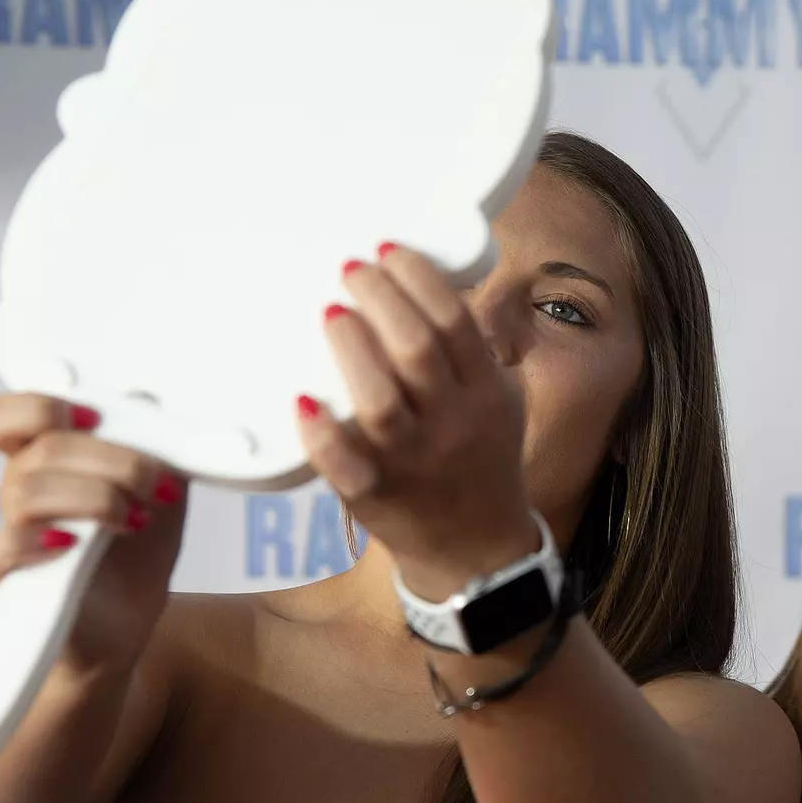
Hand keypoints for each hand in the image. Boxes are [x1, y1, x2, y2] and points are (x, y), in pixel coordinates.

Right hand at [0, 393, 187, 670]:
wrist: (130, 617)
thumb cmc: (138, 545)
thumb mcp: (162, 485)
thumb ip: (154, 442)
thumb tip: (148, 400)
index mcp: (46, 455)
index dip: (36, 406)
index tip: (93, 419)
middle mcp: (20, 487)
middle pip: (41, 449)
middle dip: (113, 462)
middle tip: (156, 487)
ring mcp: (11, 531)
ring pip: (24, 492)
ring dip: (94, 498)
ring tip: (136, 522)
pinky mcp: (9, 579)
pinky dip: (34, 542)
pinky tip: (73, 545)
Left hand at [299, 244, 537, 599]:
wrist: (477, 551)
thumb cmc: (479, 460)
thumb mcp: (499, 401)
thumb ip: (470, 351)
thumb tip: (424, 283)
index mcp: (486, 394)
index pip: (455, 322)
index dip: (419, 279)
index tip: (388, 251)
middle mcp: (453, 426)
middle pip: (416, 350)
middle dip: (380, 299)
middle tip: (351, 270)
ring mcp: (413, 463)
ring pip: (380, 401)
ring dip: (352, 349)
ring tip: (332, 313)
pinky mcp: (374, 496)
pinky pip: (345, 465)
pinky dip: (323, 434)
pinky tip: (302, 402)